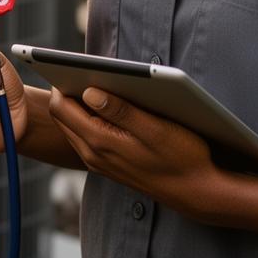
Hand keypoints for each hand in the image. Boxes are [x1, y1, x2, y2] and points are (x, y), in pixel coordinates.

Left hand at [47, 86, 223, 217]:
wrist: (195, 192)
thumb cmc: (181, 156)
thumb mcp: (154, 128)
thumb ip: (120, 110)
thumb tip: (89, 91)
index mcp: (100, 142)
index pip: (61, 108)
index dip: (61, 83)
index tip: (72, 65)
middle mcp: (93, 155)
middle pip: (62, 116)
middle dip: (68, 92)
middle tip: (84, 70)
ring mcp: (99, 162)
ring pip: (73, 127)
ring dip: (79, 106)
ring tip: (98, 84)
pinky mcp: (109, 165)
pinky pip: (87, 137)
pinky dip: (90, 120)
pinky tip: (110, 108)